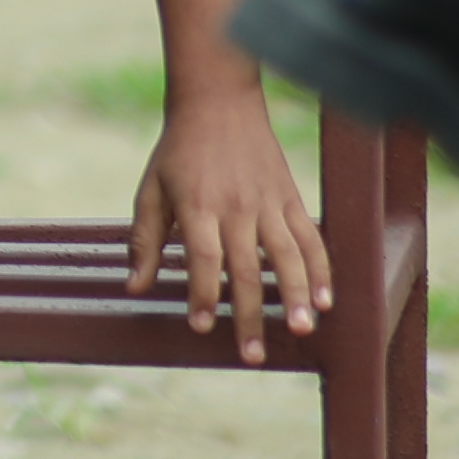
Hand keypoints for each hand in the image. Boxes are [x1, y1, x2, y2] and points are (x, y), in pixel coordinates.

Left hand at [127, 80, 329, 365]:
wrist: (218, 102)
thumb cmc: (178, 150)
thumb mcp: (150, 189)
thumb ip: (143, 239)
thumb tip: (133, 286)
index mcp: (197, 205)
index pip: (202, 259)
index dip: (202, 294)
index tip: (201, 327)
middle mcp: (235, 207)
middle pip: (245, 269)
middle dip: (248, 314)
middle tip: (253, 356)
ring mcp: (268, 202)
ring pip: (286, 256)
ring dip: (295, 296)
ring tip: (301, 329)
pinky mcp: (290, 197)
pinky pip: (310, 238)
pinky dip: (320, 269)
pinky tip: (325, 299)